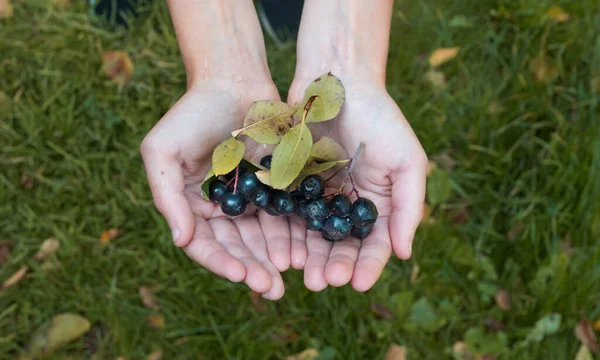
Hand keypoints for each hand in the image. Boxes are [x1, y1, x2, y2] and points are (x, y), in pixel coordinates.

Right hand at [141, 81, 297, 299]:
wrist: (233, 80)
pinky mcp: (277, 184)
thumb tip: (181, 241)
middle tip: (272, 288)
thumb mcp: (163, 151)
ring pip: (264, 237)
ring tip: (291, 275)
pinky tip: (304, 249)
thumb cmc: (191, 113)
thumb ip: (167, 197)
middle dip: (254, 268)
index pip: (205, 243)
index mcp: (193, 204)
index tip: (242, 275)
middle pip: (238, 247)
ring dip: (275, 258)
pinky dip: (293, 233)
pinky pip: (286, 214)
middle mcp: (222, 207)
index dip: (222, 262)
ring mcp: (251, 197)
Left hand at [287, 78, 427, 291]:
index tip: (359, 284)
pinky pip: (289, 214)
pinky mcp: (291, 183)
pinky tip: (284, 250)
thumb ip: (409, 208)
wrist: (338, 80)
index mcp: (377, 202)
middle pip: (341, 245)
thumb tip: (404, 254)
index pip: (375, 243)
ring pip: (313, 235)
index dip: (369, 265)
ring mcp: (318, 195)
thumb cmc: (380, 118)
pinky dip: (287, 233)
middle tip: (324, 282)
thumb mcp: (407, 161)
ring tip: (304, 276)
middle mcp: (347, 204)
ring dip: (310, 257)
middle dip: (335, 266)